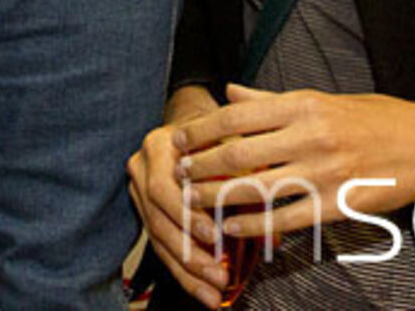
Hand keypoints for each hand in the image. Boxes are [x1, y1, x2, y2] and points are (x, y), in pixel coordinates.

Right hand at [128, 85, 231, 308]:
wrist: (189, 122)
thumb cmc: (214, 133)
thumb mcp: (230, 143)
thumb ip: (247, 178)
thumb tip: (275, 229)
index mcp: (159, 147)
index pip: (164, 187)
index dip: (187, 215)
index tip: (215, 235)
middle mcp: (142, 168)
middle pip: (157, 217)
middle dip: (189, 250)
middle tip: (217, 272)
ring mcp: (139, 191)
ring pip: (157, 237)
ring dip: (187, 268)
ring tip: (213, 291)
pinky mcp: (145, 211)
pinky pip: (160, 245)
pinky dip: (183, 271)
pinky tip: (203, 291)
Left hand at [176, 84, 414, 242]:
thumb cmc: (376, 119)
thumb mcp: (325, 99)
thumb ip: (273, 101)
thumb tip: (230, 92)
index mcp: (305, 105)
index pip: (239, 115)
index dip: (203, 129)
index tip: (181, 138)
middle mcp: (312, 137)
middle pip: (240, 152)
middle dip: (203, 164)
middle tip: (180, 172)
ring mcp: (325, 173)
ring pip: (258, 188)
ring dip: (219, 197)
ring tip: (194, 201)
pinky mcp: (338, 204)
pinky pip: (287, 219)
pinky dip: (254, 225)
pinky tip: (231, 227)